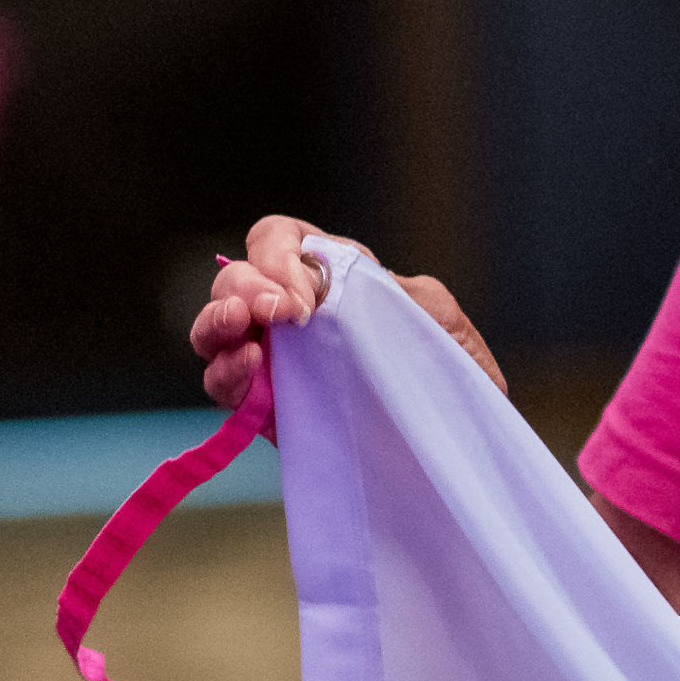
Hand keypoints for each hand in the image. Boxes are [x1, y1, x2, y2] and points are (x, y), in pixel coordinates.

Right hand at [191, 213, 505, 412]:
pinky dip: (228, 377)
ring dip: (218, 328)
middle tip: (276, 314)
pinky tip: (249, 375)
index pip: (280, 241)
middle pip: (236, 282)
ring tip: (247, 345)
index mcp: (335, 278)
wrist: (461, 440)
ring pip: (218, 333)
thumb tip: (341, 286)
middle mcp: (294, 315)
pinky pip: (229, 388)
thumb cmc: (454, 370)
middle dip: (244, 290)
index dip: (277, 256)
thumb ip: (391, 292)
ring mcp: (276, 362)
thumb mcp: (438, 317)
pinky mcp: (269, 411)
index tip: (302, 296)